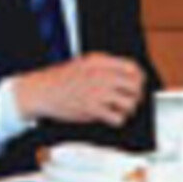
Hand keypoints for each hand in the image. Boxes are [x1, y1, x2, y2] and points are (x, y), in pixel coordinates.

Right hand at [14, 52, 144, 126]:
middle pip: (135, 85)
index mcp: (101, 62)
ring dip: (129, 108)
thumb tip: (127, 72)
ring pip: (130, 102)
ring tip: (123, 109)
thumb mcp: (86, 62)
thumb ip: (106, 65)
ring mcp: (98, 92)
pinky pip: (118, 117)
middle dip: (137, 94)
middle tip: (133, 98)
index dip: (139, 76)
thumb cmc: (63, 77)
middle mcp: (102, 75)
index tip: (139, 82)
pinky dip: (119, 119)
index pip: (133, 67)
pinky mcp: (93, 110)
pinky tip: (113, 117)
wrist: (43, 90)